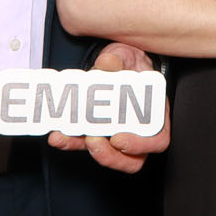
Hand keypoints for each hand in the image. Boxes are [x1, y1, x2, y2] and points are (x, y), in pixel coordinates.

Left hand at [46, 41, 170, 173]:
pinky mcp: (93, 133)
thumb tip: (107, 62)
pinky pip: (83, 143)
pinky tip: (57, 134)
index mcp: (155, 114)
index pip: (158, 141)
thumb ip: (119, 59)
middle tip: (92, 141)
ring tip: (65, 137)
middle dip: (109, 156)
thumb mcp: (128, 56)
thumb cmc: (131, 63)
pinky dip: (68, 140)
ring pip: (105, 155)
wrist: (116, 61)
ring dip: (83, 149)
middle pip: (131, 160)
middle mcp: (136, 130)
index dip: (141, 145)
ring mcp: (114, 134)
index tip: (119, 139)